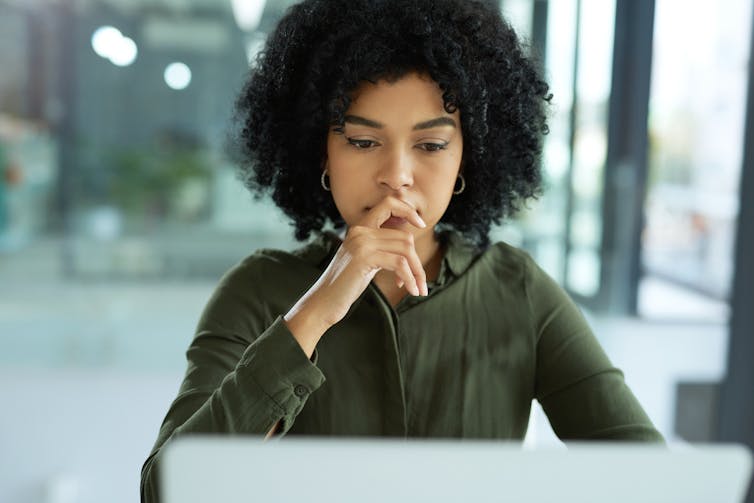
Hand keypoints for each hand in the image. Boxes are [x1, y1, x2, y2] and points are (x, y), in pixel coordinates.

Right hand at [313, 195, 428, 324]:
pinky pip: (400, 263)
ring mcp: (361, 242)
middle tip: (421, 282)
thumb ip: (382, 247)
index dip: (408, 210)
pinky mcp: (364, 257)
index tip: (421, 224)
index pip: (389, 203)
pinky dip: (410, 278)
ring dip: (417, 272)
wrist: (324, 302)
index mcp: (360, 228)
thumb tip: (409, 242)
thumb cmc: (346, 284)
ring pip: (406, 250)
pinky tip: (410, 289)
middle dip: (417, 261)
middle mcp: (360, 230)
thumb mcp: (366, 260)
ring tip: (418, 289)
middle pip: (405, 237)